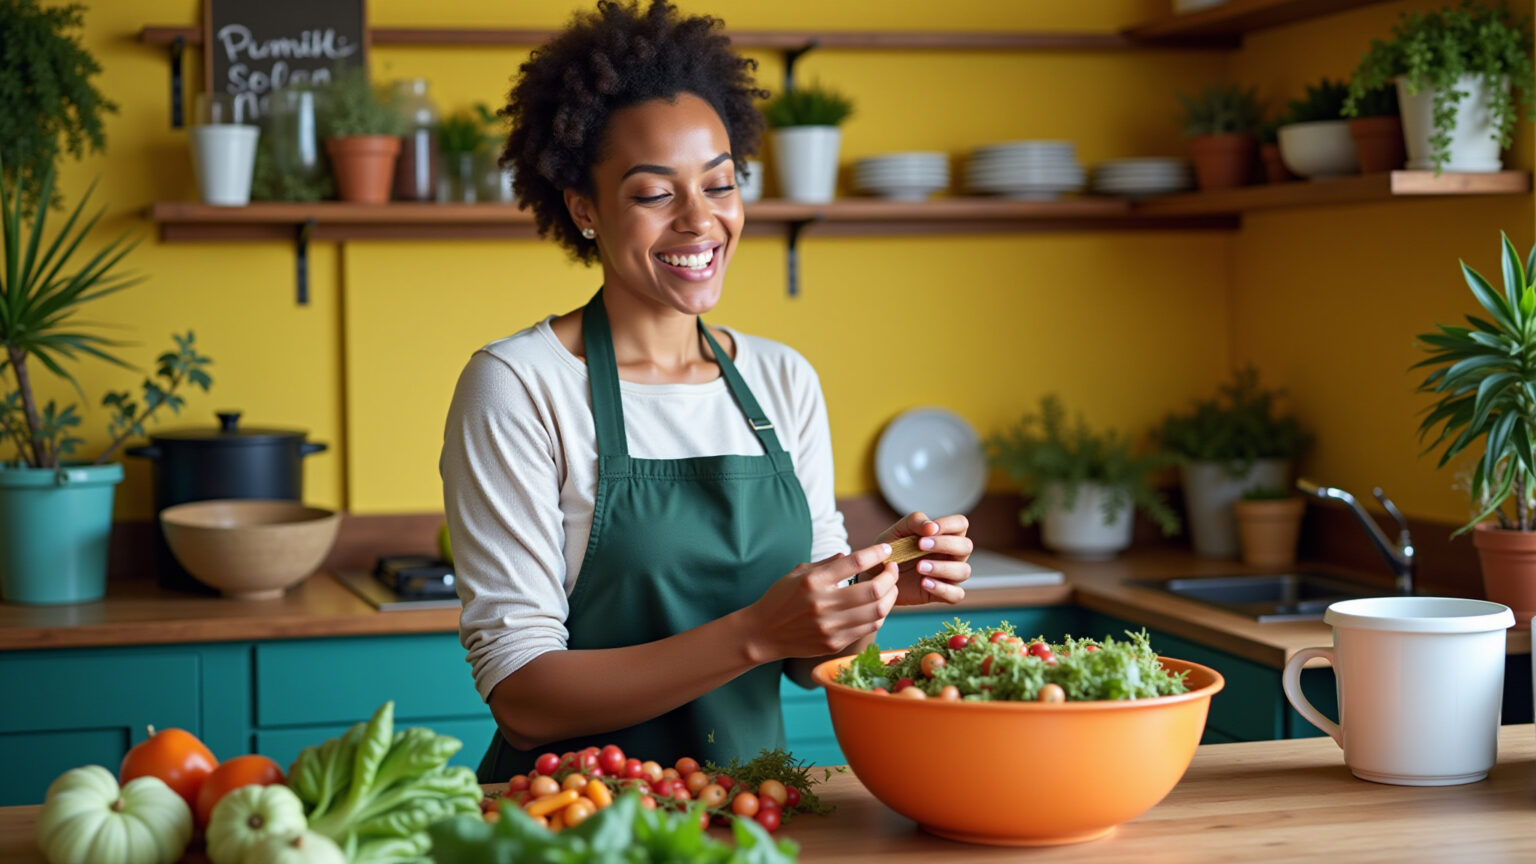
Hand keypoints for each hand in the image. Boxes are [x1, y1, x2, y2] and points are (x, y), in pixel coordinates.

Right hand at [744, 544, 898, 660]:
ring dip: (890, 596)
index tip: (886, 549)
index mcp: (813, 581)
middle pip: (873, 589)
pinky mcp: (834, 643)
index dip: (875, 554)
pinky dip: (879, 614)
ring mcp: (830, 626)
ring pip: (877, 611)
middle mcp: (822, 604)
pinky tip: (878, 605)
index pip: (854, 563)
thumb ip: (827, 563)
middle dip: (890, 576)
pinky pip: (868, 627)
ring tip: (890, 587)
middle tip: (892, 569)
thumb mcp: (798, 572)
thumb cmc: (781, 598)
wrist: (763, 633)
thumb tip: (853, 556)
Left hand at [871, 512, 971, 605]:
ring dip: (943, 568)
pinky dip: (943, 589)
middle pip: (966, 546)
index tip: (930, 530)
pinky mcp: (941, 593)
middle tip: (921, 545)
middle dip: (945, 544)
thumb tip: (932, 527)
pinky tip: (924, 583)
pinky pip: (956, 595)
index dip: (950, 524)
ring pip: (963, 571)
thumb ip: (914, 522)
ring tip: (919, 567)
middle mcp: (951, 555)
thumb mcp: (898, 531)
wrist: (875, 575)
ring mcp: (948, 575)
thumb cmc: (890, 550)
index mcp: (944, 535)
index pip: (961, 524)